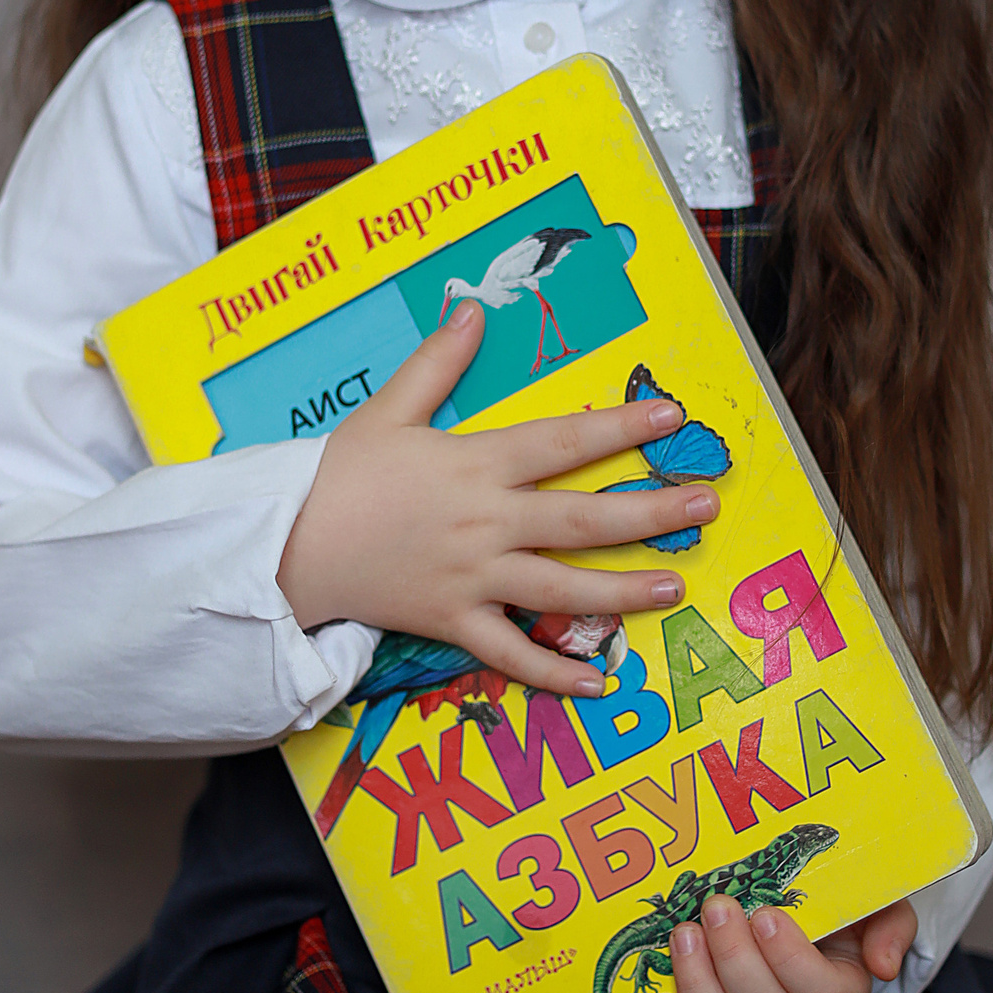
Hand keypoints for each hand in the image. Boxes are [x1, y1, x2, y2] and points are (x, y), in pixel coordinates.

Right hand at [276, 298, 721, 697]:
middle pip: (584, 518)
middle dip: (651, 512)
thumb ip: (438, 362)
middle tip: (706, 505)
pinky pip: (512, 656)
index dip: (621, 429)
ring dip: (627, 590)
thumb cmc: (337, 475)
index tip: (672, 418)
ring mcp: (473, 579)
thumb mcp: (387, 409)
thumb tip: (471, 308)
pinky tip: (602, 684)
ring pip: (564, 590)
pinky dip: (556, 675)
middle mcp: (485, 522)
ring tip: (676, 584)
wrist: (286, 547)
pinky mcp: (453, 624)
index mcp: (475, 463)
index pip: (563, 441)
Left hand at [647, 897, 919, 992]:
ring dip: (699, 984)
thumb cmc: (841, 913)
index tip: (765, 913)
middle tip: (717, 906)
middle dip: (735, 958)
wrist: (809, 925)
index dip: (790, 959)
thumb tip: (883, 964)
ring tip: (685, 933)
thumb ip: (892, 926)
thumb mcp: (877, 906)